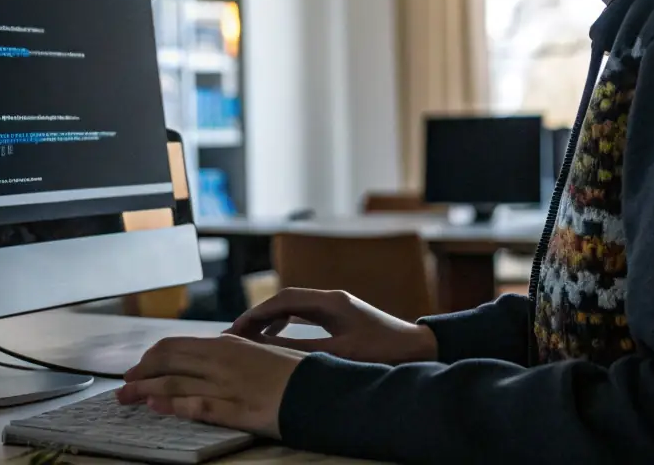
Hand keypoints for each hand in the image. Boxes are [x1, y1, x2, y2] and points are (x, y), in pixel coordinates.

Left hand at [117, 334, 303, 437]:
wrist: (319, 390)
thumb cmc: (290, 372)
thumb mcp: (258, 351)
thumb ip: (230, 353)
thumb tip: (205, 356)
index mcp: (226, 344)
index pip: (175, 345)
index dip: (150, 357)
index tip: (139, 367)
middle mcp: (222, 360)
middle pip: (168, 362)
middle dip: (141, 373)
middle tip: (124, 384)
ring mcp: (227, 385)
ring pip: (174, 384)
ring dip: (145, 391)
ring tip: (126, 397)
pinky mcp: (235, 409)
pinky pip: (197, 406)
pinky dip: (172, 406)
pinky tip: (155, 407)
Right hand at [224, 287, 437, 364]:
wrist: (418, 348)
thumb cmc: (384, 351)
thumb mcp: (340, 353)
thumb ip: (302, 348)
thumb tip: (267, 347)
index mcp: (331, 302)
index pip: (284, 300)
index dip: (256, 313)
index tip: (235, 329)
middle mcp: (332, 299)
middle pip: (286, 301)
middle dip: (258, 316)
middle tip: (234, 335)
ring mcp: (337, 306)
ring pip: (294, 307)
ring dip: (271, 320)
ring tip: (249, 338)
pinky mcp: (341, 317)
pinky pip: (305, 316)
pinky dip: (286, 324)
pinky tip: (275, 338)